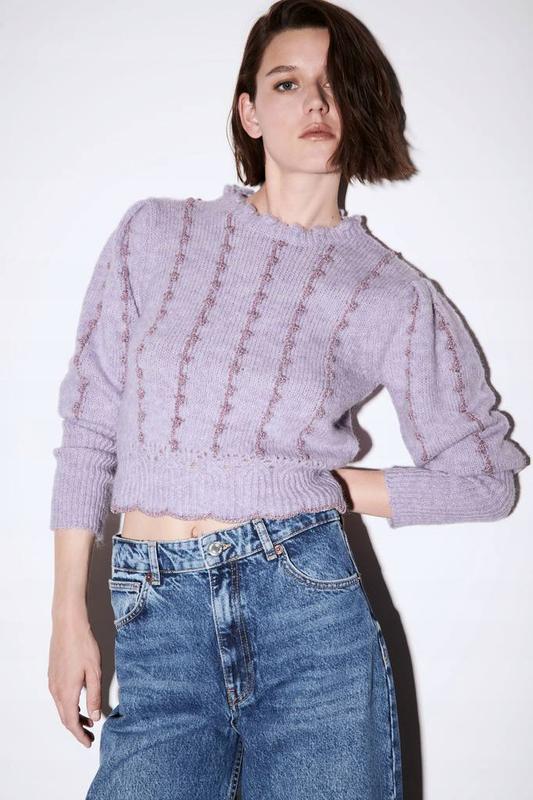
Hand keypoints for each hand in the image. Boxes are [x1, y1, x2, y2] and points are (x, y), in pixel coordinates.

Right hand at [48, 611, 101, 747]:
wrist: (68, 625)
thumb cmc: (83, 645)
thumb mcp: (94, 672)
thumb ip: (94, 695)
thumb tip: (95, 716)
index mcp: (67, 692)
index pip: (71, 722)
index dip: (80, 735)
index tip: (89, 742)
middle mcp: (56, 690)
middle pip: (65, 717)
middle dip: (77, 729)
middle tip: (90, 736)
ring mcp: (53, 682)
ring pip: (62, 707)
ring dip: (74, 716)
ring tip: (88, 721)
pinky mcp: (53, 674)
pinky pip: (60, 697)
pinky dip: (69, 705)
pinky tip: (79, 702)